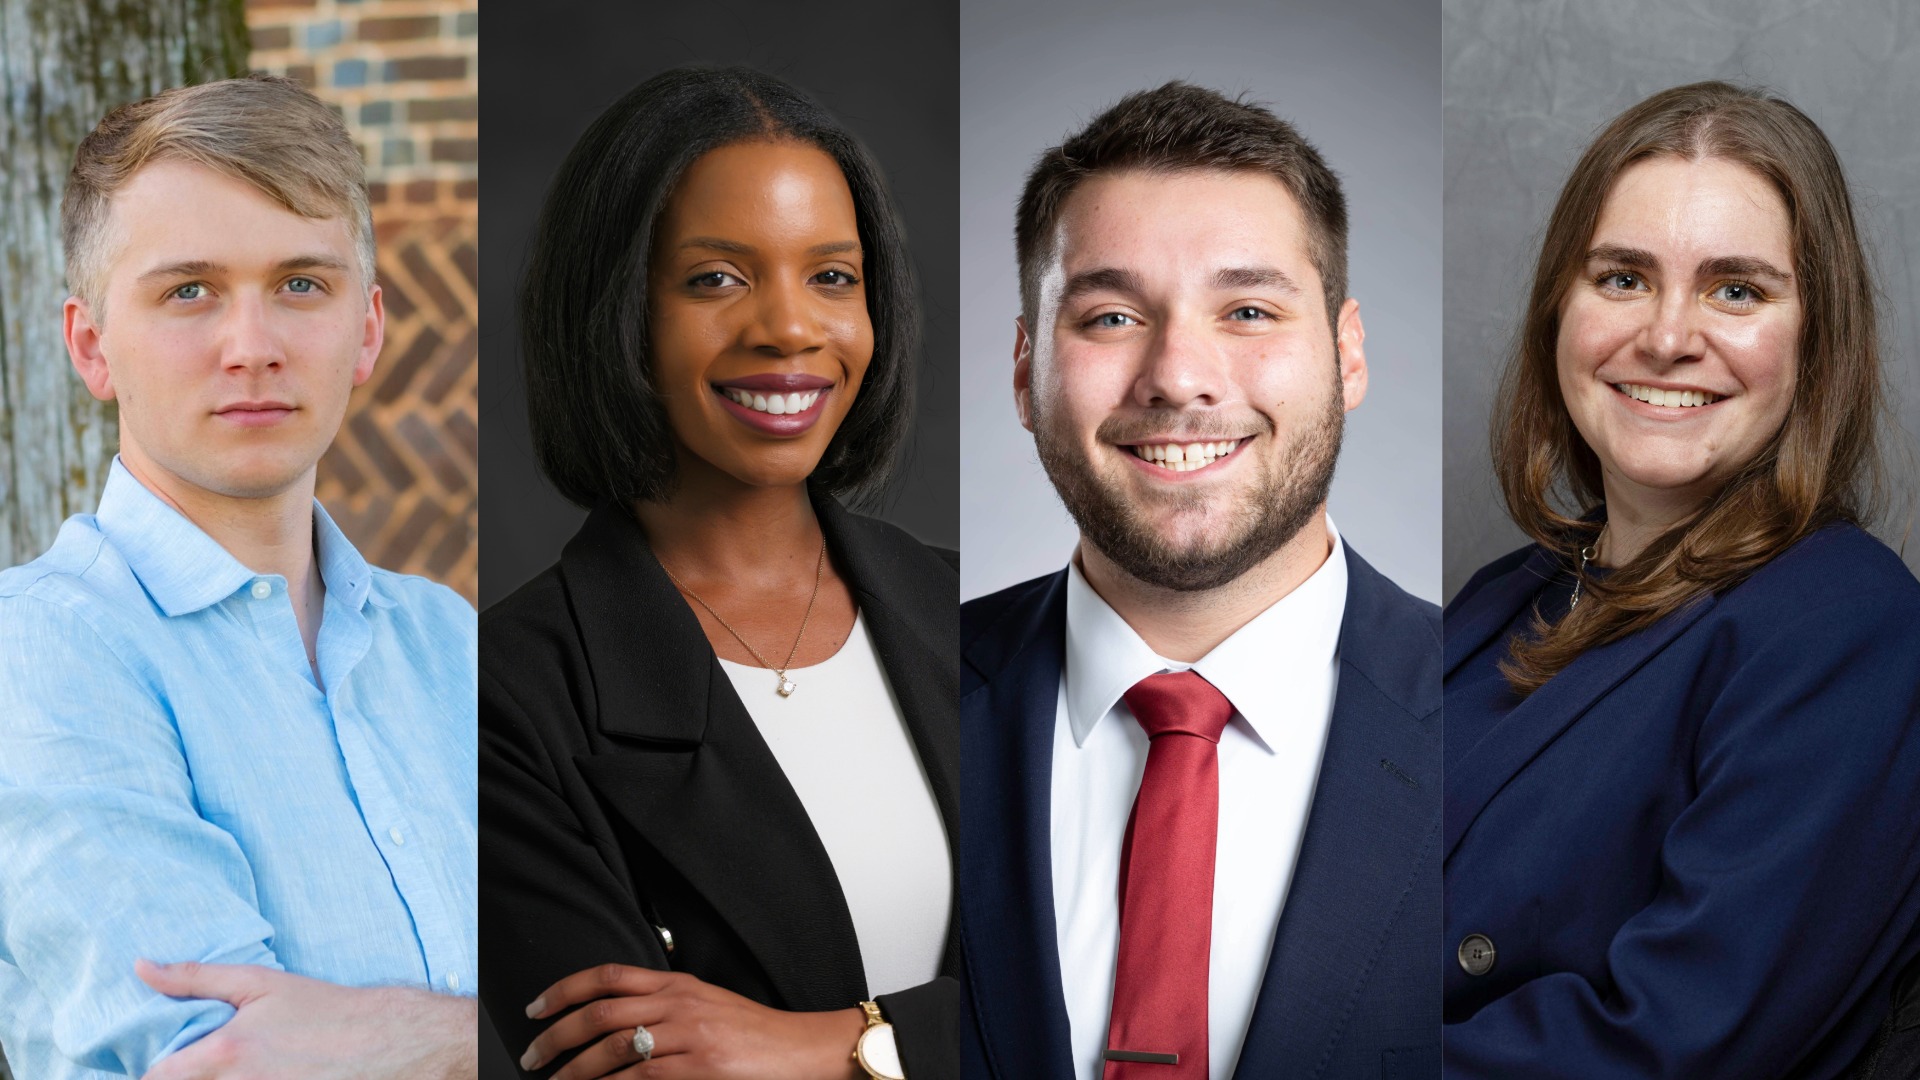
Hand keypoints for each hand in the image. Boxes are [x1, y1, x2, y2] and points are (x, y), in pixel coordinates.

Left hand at [136, 958, 476, 1079]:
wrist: (379, 1040)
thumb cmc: (320, 1008)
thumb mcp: (258, 983)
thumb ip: (194, 978)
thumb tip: (142, 968)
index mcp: (223, 1052)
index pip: (156, 1078)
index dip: (152, 1072)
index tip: (162, 1064)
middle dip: (185, 1077)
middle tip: (205, 1064)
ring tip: (241, 1069)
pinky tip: (262, 1076)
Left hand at [520, 964, 864, 1079]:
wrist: (797, 1049)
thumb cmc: (751, 1032)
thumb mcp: (705, 1003)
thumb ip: (662, 1004)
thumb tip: (610, 1019)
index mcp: (677, 983)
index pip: (608, 976)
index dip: (564, 990)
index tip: (536, 1009)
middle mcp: (678, 1004)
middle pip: (600, 1013)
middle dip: (556, 1037)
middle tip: (533, 1055)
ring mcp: (688, 1037)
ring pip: (612, 1050)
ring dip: (574, 1070)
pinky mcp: (698, 1069)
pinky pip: (639, 1079)